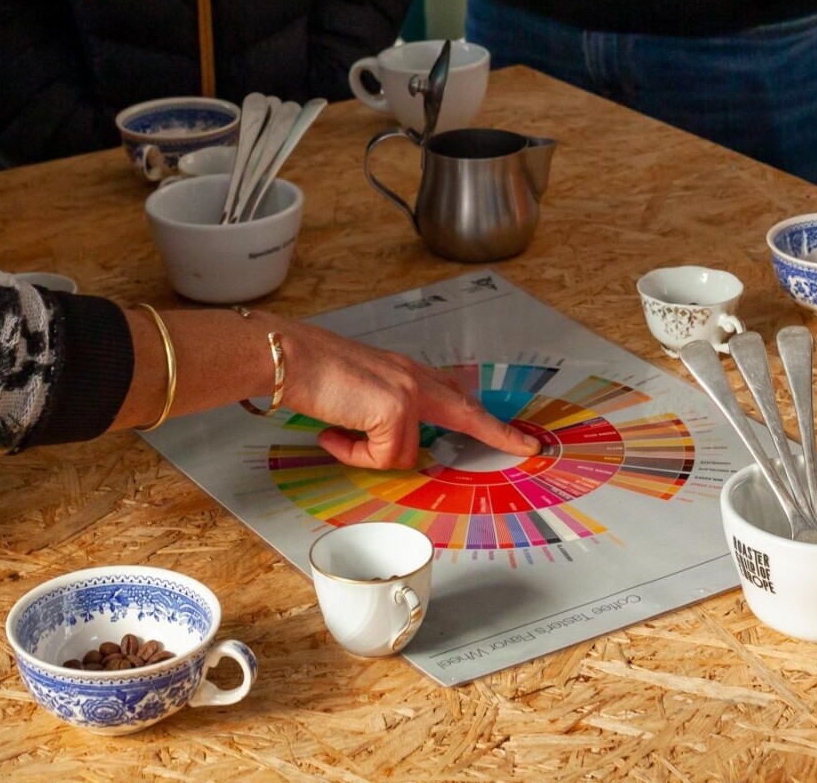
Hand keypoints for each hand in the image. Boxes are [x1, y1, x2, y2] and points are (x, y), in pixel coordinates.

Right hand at [278, 323, 540, 470]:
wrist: (289, 357)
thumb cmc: (312, 371)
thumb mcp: (358, 391)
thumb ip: (380, 412)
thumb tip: (383, 445)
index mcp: (406, 373)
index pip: (456, 395)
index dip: (487, 419)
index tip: (518, 435)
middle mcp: (414, 378)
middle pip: (467, 412)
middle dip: (497, 433)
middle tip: (527, 446)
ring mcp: (409, 393)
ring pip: (403, 454)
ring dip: (367, 455)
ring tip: (339, 433)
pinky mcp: (396, 409)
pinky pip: (381, 458)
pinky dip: (354, 455)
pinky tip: (335, 433)